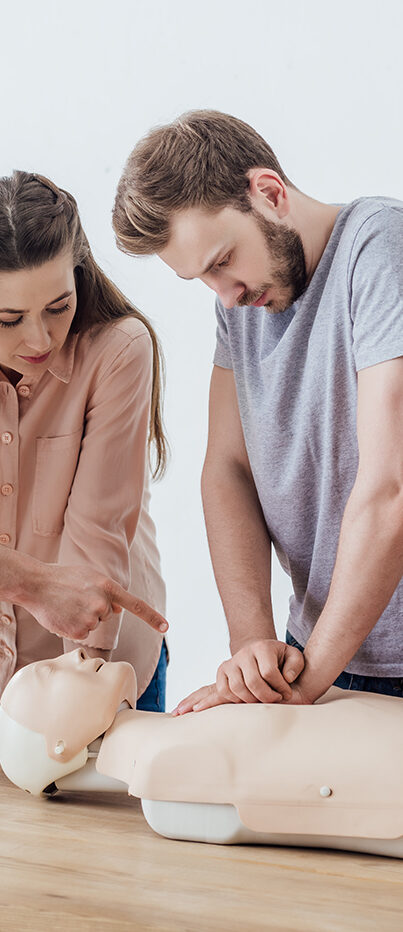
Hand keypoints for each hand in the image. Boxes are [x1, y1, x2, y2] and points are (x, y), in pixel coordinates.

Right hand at [21, 563, 168, 641]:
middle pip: (107, 615)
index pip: (135, 605)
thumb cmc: (61, 577)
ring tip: (67, 605)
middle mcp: (102, 603)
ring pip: (94, 625)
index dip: (152, 617)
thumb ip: (107, 592)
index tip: (166, 627)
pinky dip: (73, 628)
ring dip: (83, 619)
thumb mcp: (89, 576)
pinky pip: (83, 634)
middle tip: (75, 598)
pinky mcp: (78, 631)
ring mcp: (91, 618)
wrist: (35, 583)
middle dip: (95, 609)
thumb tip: (118, 610)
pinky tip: (63, 615)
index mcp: (108, 586)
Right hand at [173, 639, 304, 713]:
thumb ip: (296, 665)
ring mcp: (230, 664)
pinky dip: (214, 700)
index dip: (280, 687)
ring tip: (257, 703)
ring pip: (235, 689)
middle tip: (276, 701)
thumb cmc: (283, 660)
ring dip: (248, 700)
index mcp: (262, 648)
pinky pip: (217, 689)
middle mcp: (244, 654)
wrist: (267, 656)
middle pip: (253, 682)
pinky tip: (200, 708)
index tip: (287, 693)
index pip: (268, 673)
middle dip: (267, 696)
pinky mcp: (222, 674)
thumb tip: (285, 678)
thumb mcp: (295, 658)